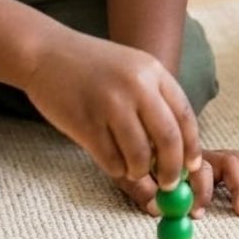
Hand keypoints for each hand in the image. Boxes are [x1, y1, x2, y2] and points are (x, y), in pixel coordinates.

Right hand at [23, 29, 200, 191]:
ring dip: (140, 172)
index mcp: (152, 70)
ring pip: (140, 156)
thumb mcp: (131, 69)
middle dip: (173, 169)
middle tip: (170, 185)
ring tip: (132, 168)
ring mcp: (110, 104)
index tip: (191, 167)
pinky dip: (116, 169)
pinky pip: (111, 161)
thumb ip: (154, 100)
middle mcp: (136, 85)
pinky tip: (111, 160)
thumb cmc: (92, 66)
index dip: (191, 146)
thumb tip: (176, 150)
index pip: (184, 115)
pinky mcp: (86, 123)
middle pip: (168, 139)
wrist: (47, 53)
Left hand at [116, 148, 238, 218]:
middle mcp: (199, 152)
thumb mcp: (132, 174)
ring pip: (237, 160)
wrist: (142, 138)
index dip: (200, 189)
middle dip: (236, 185)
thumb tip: (157, 208)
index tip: (198, 212)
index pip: (197, 167)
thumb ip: (143, 191)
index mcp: (179, 153)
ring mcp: (211, 156)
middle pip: (226, 159)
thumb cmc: (138, 162)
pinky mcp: (220, 164)